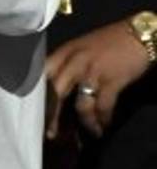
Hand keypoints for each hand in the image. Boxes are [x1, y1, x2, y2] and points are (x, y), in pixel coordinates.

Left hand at [45, 20, 150, 139]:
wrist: (136, 34)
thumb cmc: (107, 42)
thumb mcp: (80, 48)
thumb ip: (67, 64)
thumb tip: (56, 91)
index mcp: (64, 52)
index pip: (42, 74)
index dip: (35, 94)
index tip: (31, 112)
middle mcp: (75, 61)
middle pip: (56, 92)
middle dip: (51, 116)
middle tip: (50, 134)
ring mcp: (93, 71)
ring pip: (81, 105)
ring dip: (86, 123)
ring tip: (91, 132)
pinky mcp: (112, 81)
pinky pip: (103, 107)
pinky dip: (103, 119)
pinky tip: (105, 124)